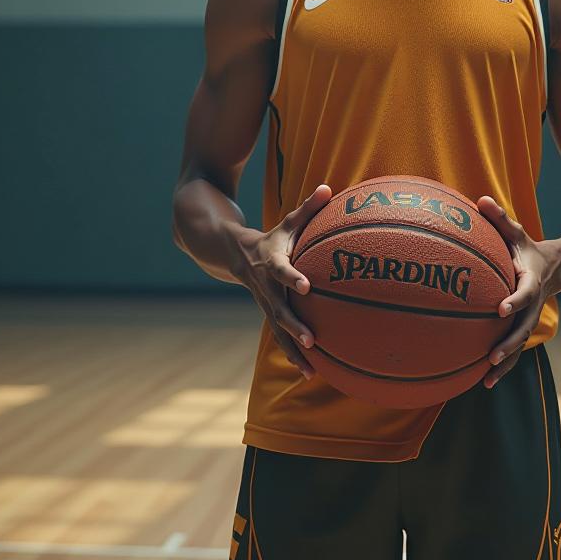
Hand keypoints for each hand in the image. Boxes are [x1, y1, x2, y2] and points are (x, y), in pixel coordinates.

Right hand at [231, 184, 332, 379]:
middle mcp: (265, 286)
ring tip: (310, 368)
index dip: (292, 277)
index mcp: (270, 262)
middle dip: (293, 326)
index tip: (307, 287)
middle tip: (312, 340)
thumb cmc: (271, 236)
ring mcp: (264, 303)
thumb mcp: (287, 222)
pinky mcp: (267, 313)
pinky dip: (292, 353)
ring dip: (292, 349)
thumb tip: (330, 188)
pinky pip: (279, 336)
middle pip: (278, 309)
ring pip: (277, 330)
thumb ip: (308, 208)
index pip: (281, 269)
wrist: (230, 254)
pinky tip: (309, 371)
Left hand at [476, 195, 560, 388]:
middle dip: (509, 344)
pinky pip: (514, 347)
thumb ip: (500, 219)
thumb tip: (480, 199)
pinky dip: (502, 365)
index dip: (514, 300)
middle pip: (523, 327)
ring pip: (520, 344)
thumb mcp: (518, 233)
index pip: (524, 292)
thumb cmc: (529, 248)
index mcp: (531, 280)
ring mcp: (531, 318)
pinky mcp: (525, 327)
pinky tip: (484, 382)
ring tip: (486, 380)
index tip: (500, 309)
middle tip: (491, 357)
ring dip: (505, 363)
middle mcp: (533, 303)